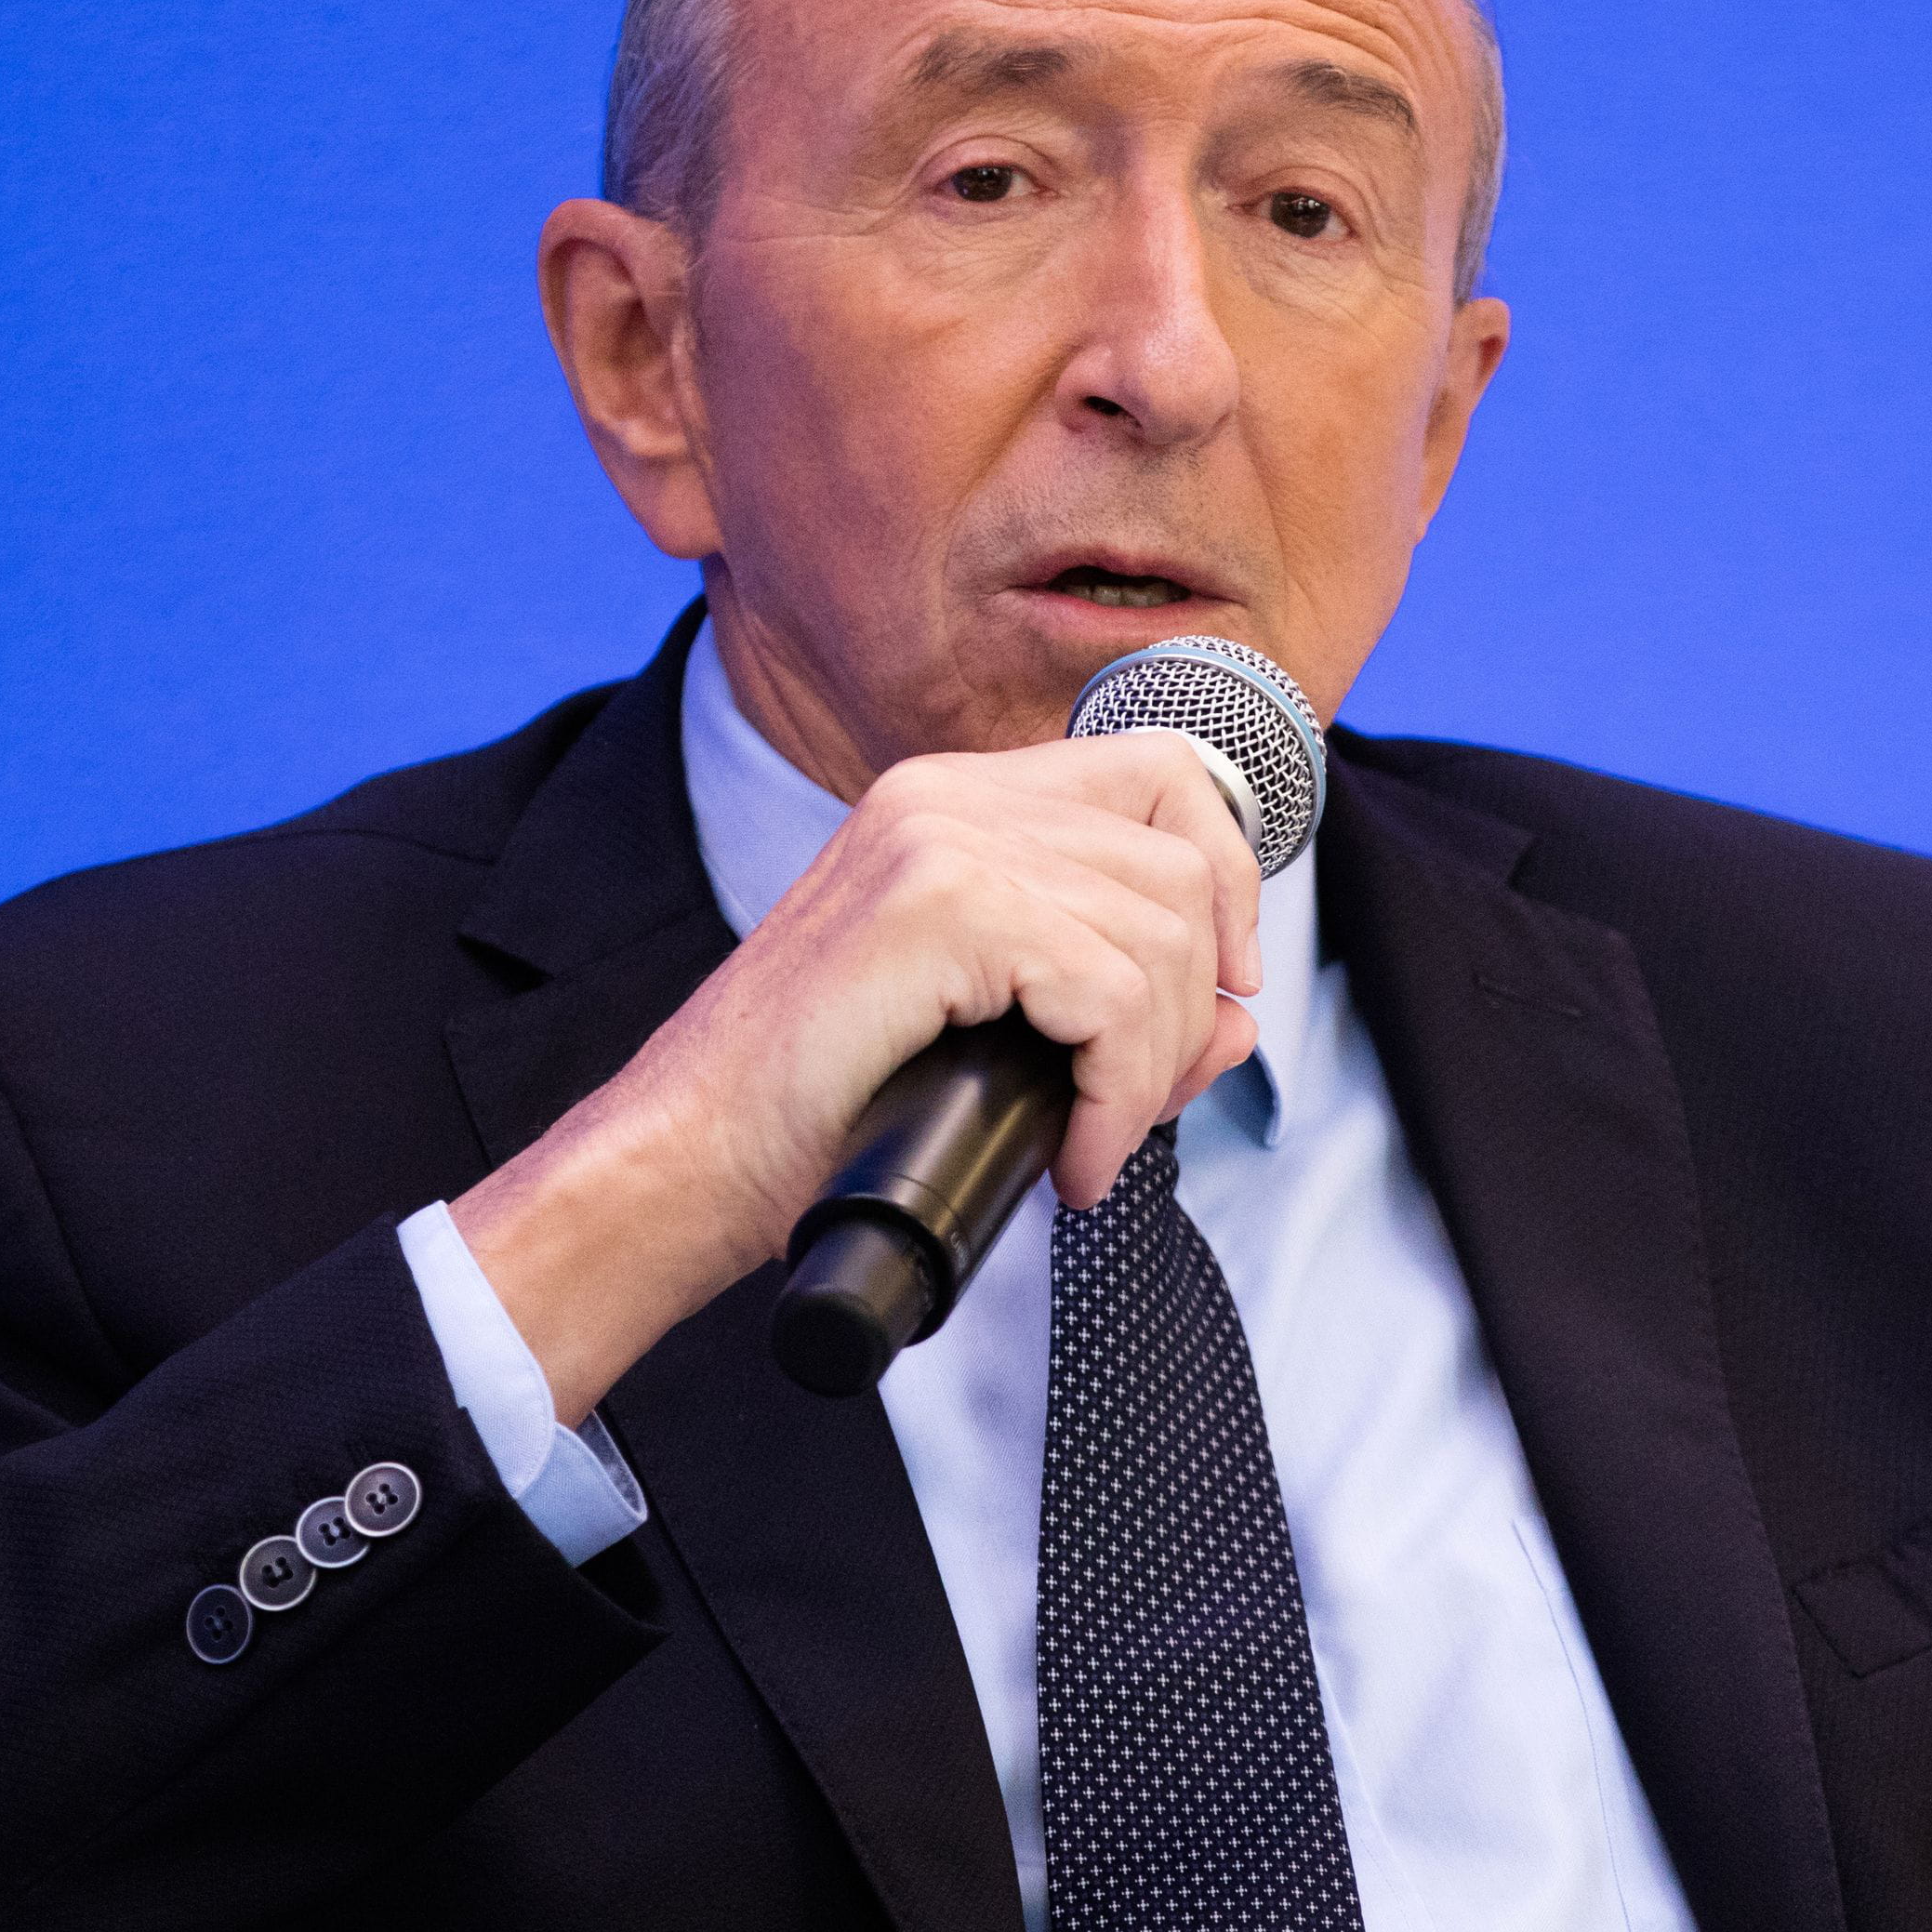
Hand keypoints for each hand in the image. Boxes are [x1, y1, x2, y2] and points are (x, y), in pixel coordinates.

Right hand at [451, 732, 1261, 1418]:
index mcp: (956, 800)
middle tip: (1134, 1103)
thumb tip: (1242, 1016)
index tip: (1217, 989)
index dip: (1227, 877)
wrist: (689, 1158)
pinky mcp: (938, 905)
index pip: (1163, 772)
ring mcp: (940, 838)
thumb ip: (1119, 1008)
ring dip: (1151, 1067)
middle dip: (1192, 1002)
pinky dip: (1117, 1094)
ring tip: (1092, 1143)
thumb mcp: (997, 1037)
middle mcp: (949, 794)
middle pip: (1183, 859)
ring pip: (1160, 934)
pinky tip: (1074, 1158)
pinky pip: (1108, 993)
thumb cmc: (824, 1111)